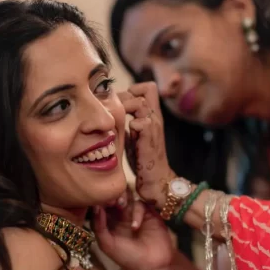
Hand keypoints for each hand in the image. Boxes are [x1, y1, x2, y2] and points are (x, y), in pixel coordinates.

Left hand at [92, 195, 176, 269]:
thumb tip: (95, 207)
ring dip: (123, 197)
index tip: (98, 200)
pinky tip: (135, 227)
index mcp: (109, 223)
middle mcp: (121, 216)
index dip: (99, 200)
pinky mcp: (149, 213)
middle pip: (114, 196)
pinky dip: (137, 212)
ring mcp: (135, 213)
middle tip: (111, 200)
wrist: (152, 265)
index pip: (101, 205)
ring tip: (121, 205)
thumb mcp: (107, 245)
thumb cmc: (127, 258)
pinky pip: (141, 204)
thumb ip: (98, 227)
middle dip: (111, 195)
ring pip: (128, 195)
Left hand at [119, 82, 171, 206]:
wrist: (156, 180)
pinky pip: (140, 122)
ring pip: (141, 101)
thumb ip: (129, 125)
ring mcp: (154, 127)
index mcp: (152, 116)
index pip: (147, 88)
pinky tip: (122, 136)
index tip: (120, 104)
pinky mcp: (150, 139)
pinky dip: (129, 126)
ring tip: (117, 123)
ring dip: (126, 108)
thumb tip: (114, 116)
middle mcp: (156, 117)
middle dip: (126, 96)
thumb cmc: (144, 160)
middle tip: (114, 113)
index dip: (133, 90)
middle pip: (147, 89)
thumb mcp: (135, 137)